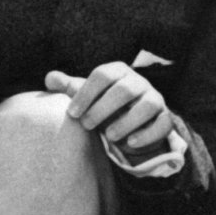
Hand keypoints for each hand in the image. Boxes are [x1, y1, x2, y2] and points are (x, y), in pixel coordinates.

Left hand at [45, 63, 172, 153]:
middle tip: (86, 125)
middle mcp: (139, 82)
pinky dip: (147, 134)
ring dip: (126, 121)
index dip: (86, 93)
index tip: (71, 112)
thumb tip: (49, 78)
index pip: (103, 74)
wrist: (131, 124)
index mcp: (118, 71)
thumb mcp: (87, 96)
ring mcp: (155, 99)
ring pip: (147, 105)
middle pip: (124, 89)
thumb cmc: (104, 106)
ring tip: (109, 136)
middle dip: (103, 108)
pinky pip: (162, 124)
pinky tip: (130, 143)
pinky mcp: (165, 118)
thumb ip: (69, 87)